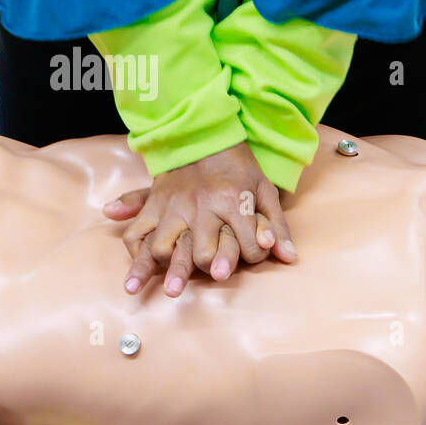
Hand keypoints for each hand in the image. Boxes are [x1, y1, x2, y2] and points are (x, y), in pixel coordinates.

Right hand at [103, 143, 296, 296]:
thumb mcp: (265, 191)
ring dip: (165, 268)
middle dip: (211, 268)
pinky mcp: (154, 204)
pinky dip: (136, 254)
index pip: (248, 246)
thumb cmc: (240, 169)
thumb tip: (289, 258)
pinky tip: (137, 273)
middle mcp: (201, 206)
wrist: (205, 136)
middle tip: (211, 278)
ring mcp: (173, 206)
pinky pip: (138, 232)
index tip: (253, 254)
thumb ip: (276, 226)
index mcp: (234, 201)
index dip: (255, 256)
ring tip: (161, 289)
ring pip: (163, 247)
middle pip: (203, 253)